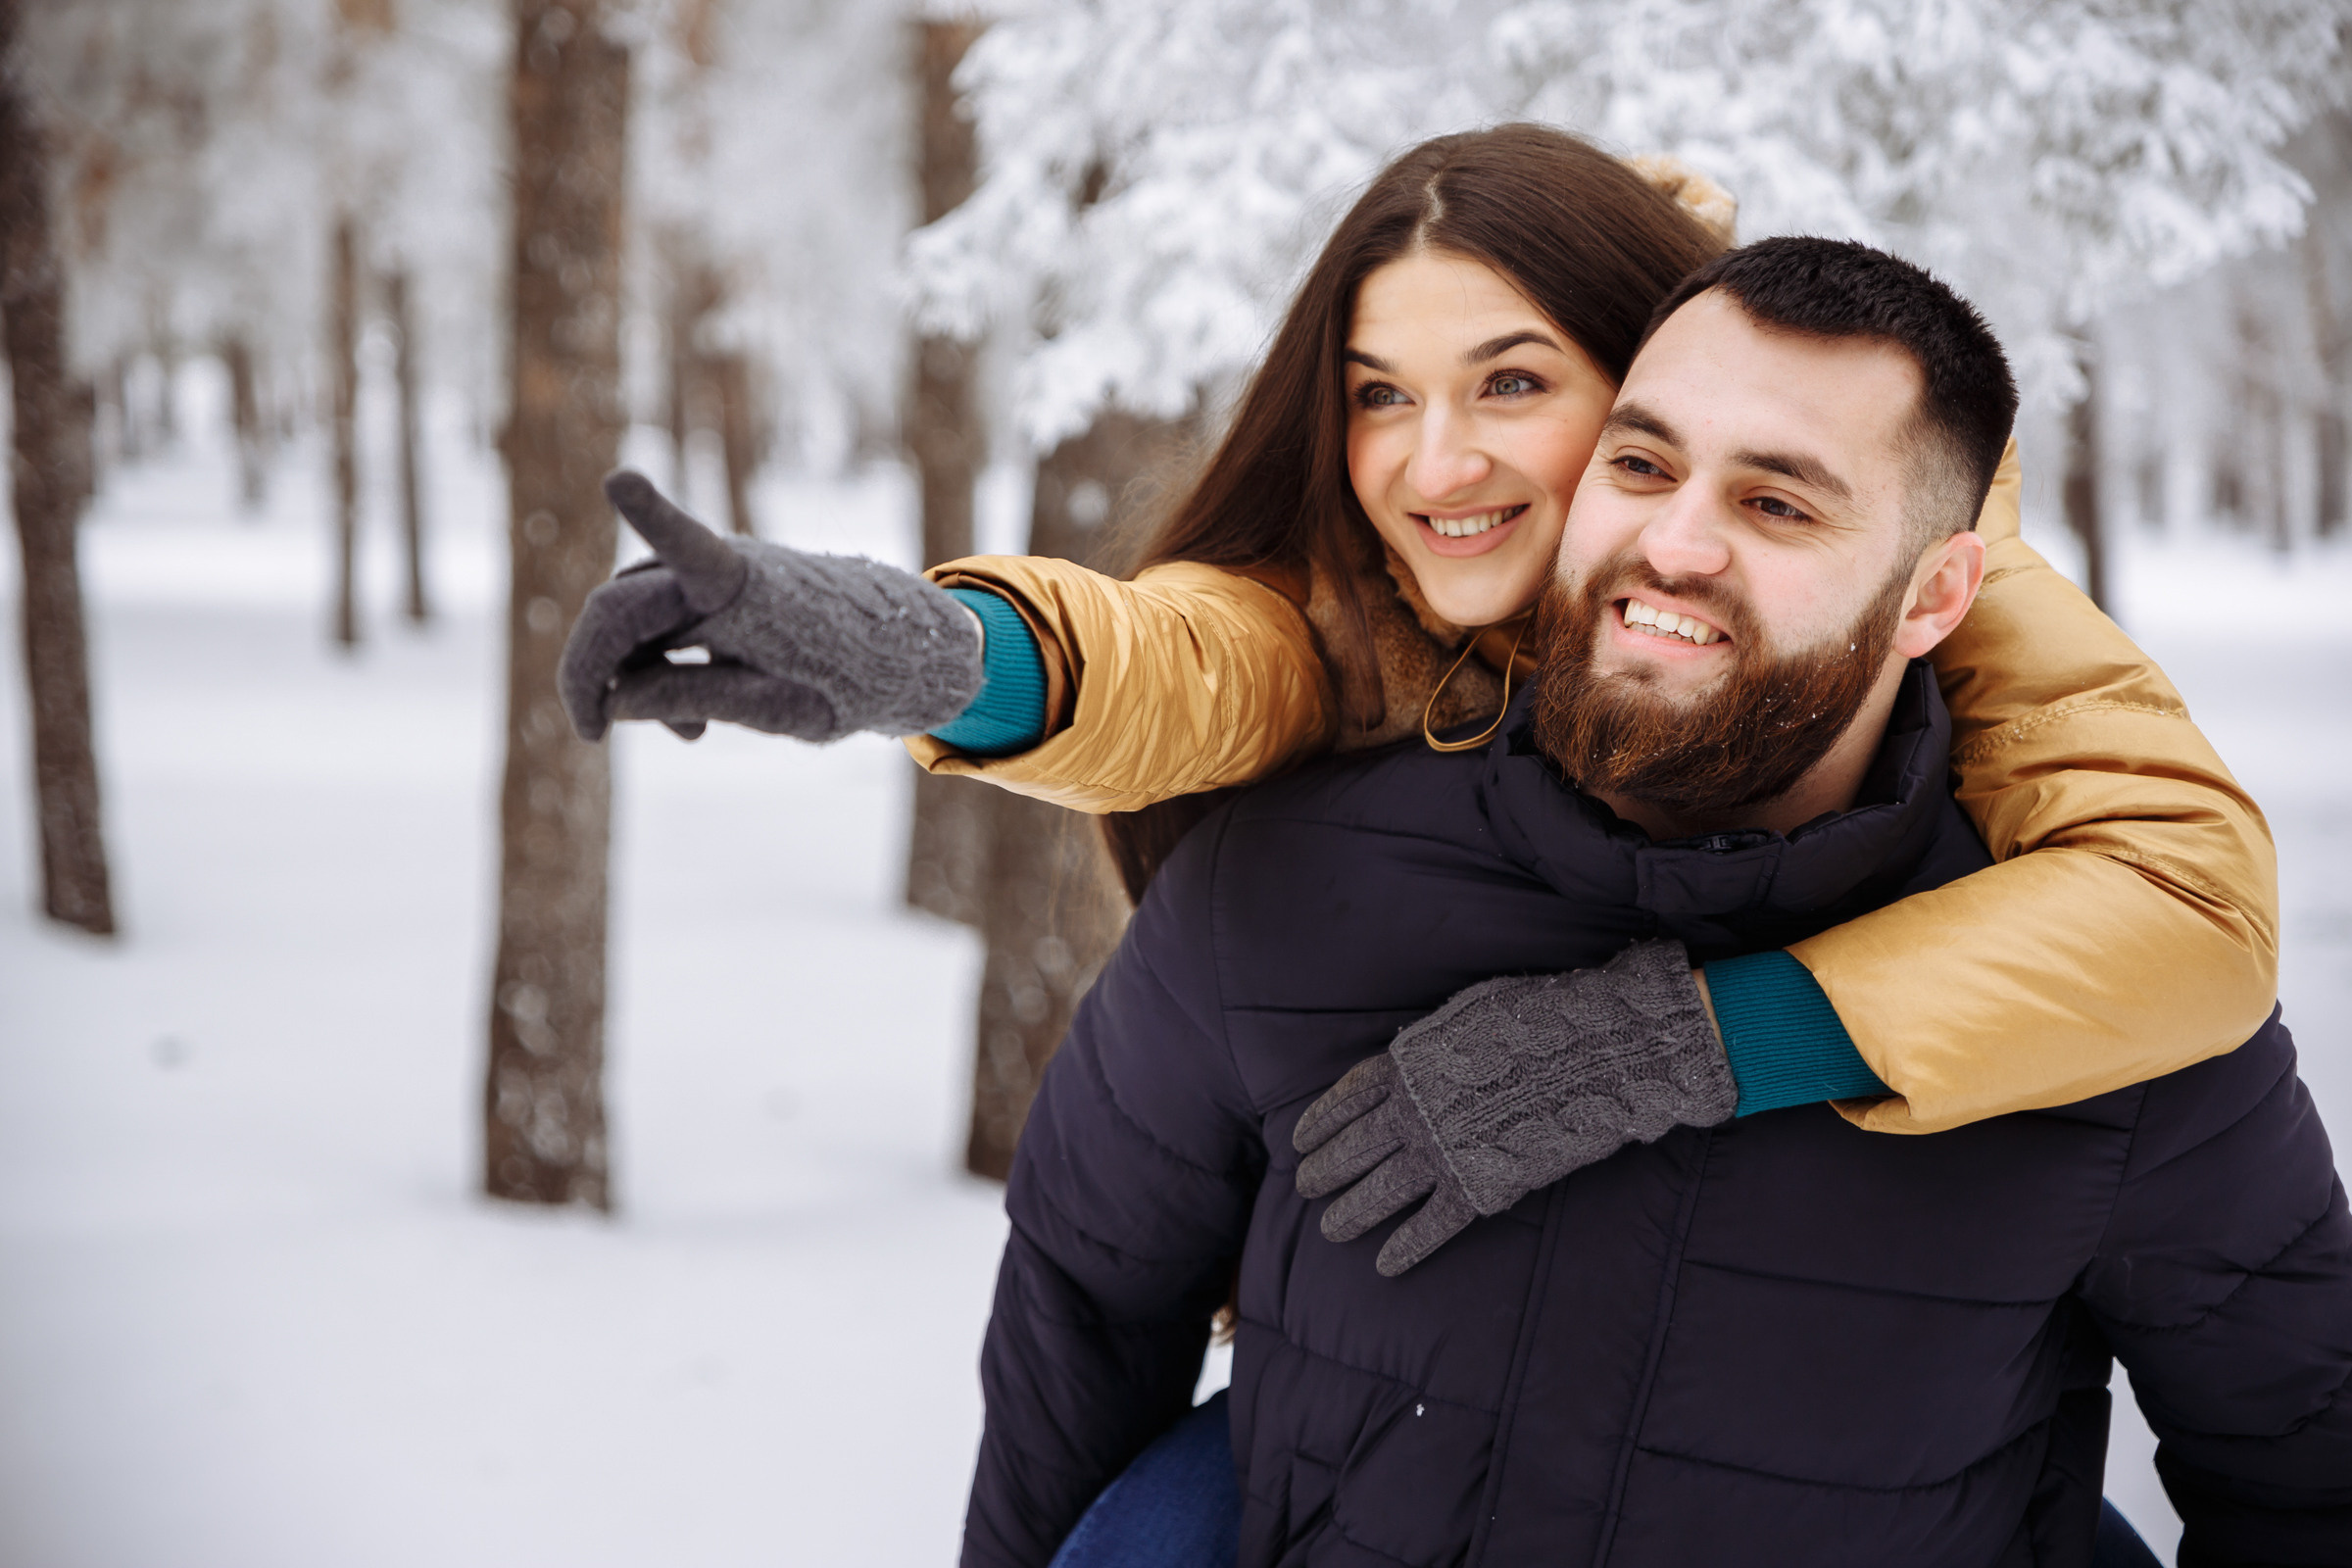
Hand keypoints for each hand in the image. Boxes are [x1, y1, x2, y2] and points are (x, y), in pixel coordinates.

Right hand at [558, 470, 982, 743]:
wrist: (896, 649)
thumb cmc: (852, 679)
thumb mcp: (785, 709)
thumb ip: (700, 698)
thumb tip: (615, 700)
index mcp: (746, 588)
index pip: (690, 546)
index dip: (651, 515)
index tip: (620, 479)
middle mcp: (718, 569)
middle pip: (617, 606)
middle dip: (589, 668)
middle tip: (589, 731)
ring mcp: (709, 578)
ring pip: (628, 619)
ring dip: (629, 674)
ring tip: (688, 734)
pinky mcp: (710, 594)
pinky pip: (655, 630)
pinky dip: (657, 673)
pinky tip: (690, 725)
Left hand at [1293, 940, 1735, 1275]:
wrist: (1587, 1051)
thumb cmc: (1531, 1021)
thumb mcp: (1465, 1014)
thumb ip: (1431, 1044)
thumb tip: (1410, 1056)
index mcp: (1406, 1067)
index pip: (1347, 1100)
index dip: (1320, 1122)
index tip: (1298, 1140)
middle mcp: (1412, 1113)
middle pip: (1354, 1149)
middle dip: (1324, 1171)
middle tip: (1304, 1187)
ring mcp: (1441, 1153)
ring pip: (1381, 1192)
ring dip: (1351, 1213)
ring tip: (1329, 1230)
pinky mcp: (1477, 1187)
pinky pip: (1431, 1225)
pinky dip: (1406, 1247)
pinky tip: (1385, 1264)